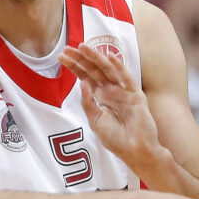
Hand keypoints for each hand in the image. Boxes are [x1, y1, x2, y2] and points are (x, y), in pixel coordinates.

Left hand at [60, 43, 161, 174]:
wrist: (135, 151)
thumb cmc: (116, 139)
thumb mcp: (96, 121)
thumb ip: (88, 102)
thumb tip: (82, 82)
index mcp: (102, 96)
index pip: (86, 76)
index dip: (75, 66)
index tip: (62, 56)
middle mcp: (112, 90)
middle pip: (95, 70)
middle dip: (82, 58)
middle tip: (68, 48)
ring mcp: (124, 91)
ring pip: (108, 70)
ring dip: (96, 57)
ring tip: (83, 47)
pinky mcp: (136, 95)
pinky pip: (126, 78)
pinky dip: (119, 66)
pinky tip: (109, 56)